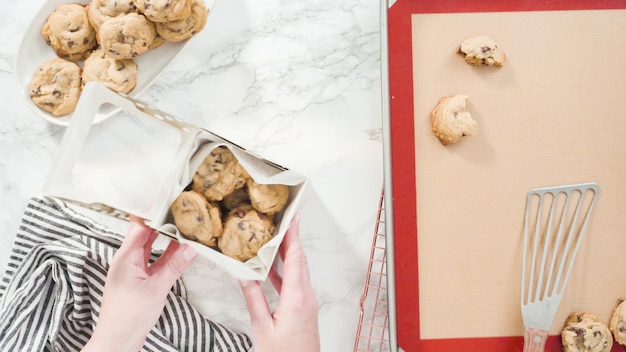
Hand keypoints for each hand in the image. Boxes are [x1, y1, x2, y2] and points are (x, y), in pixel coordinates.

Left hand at [82, 217, 197, 351]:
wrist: (117, 342)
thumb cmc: (128, 317)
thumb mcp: (157, 288)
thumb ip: (175, 266)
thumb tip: (191, 247)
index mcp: (125, 257)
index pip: (140, 225)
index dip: (154, 211)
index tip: (169, 199)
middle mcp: (127, 260)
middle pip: (145, 234)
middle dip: (162, 222)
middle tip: (180, 209)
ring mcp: (132, 271)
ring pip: (150, 247)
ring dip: (165, 239)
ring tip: (183, 226)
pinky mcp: (139, 281)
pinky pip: (154, 261)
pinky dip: (166, 255)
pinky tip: (179, 250)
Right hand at [238, 214, 319, 351]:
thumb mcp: (261, 327)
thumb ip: (253, 298)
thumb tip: (243, 274)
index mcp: (297, 298)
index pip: (296, 258)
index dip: (293, 235)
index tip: (291, 216)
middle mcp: (306, 296)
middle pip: (300, 259)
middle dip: (291, 237)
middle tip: (283, 219)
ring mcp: (307, 302)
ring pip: (299, 270)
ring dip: (288, 252)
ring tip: (276, 236)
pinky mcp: (304, 308)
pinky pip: (296, 282)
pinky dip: (285, 270)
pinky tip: (273, 267)